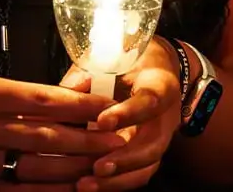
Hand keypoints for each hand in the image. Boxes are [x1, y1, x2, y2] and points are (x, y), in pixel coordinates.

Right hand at [0, 74, 121, 186]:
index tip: (108, 107)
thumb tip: (79, 93)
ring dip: (76, 167)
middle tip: (119, 139)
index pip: (42, 98)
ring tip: (105, 163)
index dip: (79, 105)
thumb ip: (26, 94)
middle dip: (87, 138)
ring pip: (38, 167)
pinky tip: (76, 187)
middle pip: (45, 135)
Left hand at [59, 43, 184, 191]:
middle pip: (152, 145)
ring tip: (86, 185)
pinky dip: (115, 184)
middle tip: (97, 168)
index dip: (127, 113)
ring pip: (146, 167)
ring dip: (117, 180)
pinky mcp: (150, 155)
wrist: (160, 71)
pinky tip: (90, 187)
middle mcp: (166, 118)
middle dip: (124, 159)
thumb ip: (91, 71)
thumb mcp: (116, 55)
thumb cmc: (134, 61)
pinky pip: (137, 176)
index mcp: (160, 87)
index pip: (148, 102)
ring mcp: (161, 140)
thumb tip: (67, 89)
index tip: (102, 121)